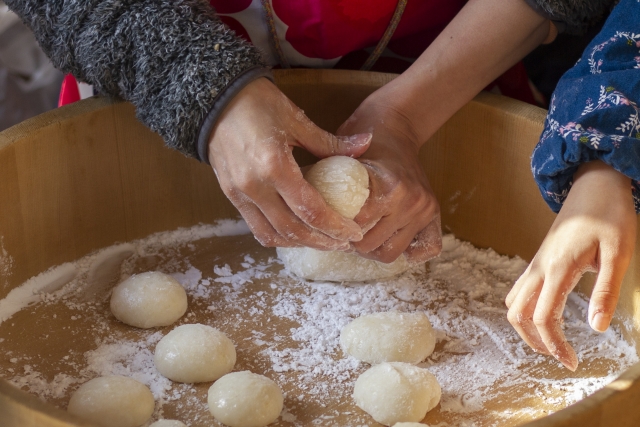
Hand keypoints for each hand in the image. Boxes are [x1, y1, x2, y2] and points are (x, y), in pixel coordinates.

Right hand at [208, 78, 371, 249]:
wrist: (215, 99)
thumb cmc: (258, 104)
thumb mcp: (297, 120)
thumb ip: (331, 142)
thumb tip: (366, 143)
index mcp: (274, 166)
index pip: (310, 210)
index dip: (335, 227)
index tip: (354, 233)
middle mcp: (255, 186)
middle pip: (293, 229)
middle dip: (322, 241)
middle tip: (344, 243)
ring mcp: (239, 194)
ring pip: (273, 235)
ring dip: (301, 243)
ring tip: (323, 241)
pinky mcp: (231, 196)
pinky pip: (257, 228)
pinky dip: (279, 236)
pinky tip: (297, 234)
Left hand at [337, 98, 441, 263]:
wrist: (398, 124)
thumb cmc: (364, 140)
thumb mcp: (341, 157)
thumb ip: (324, 183)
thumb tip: (296, 208)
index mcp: (389, 187)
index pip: (355, 226)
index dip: (334, 229)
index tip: (325, 224)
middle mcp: (411, 201)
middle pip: (370, 245)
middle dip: (350, 242)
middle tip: (339, 231)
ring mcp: (424, 210)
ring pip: (390, 253)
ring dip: (372, 248)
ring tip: (360, 234)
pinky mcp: (433, 214)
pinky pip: (426, 250)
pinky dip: (408, 251)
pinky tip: (388, 238)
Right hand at [505, 161, 635, 369]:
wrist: (595, 184)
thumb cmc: (610, 215)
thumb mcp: (618, 255)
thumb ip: (605, 292)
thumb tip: (595, 328)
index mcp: (558, 268)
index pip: (543, 317)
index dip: (554, 345)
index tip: (572, 362)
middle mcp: (539, 267)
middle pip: (517, 314)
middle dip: (534, 341)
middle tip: (561, 356)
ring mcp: (535, 262)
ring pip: (513, 303)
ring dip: (526, 327)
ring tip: (551, 341)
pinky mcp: (538, 259)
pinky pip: (519, 290)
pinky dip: (525, 310)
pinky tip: (546, 315)